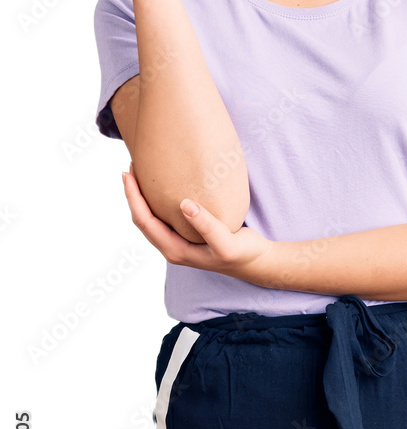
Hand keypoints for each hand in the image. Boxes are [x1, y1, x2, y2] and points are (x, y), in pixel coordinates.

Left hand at [121, 164, 275, 281]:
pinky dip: (156, 200)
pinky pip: (164, 216)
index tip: (128, 173)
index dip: (133, 197)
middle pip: (142, 219)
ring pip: (151, 217)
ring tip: (141, 172)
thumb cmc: (242, 254)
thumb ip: (207, 226)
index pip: (144, 221)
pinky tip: (162, 185)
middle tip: (131, 166)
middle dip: (133, 194)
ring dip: (143, 196)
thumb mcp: (226, 243)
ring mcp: (178, 241)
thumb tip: (184, 204)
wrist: (256, 262)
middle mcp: (172, 247)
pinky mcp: (187, 234)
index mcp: (175, 250)